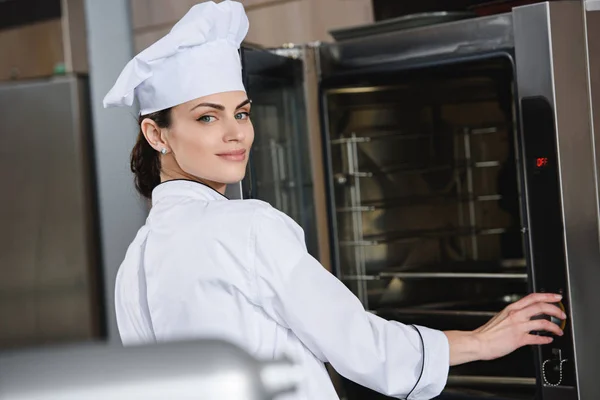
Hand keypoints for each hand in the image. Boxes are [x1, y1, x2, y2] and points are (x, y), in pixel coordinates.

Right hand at [444, 293, 565, 365]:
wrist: (478, 342)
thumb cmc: (487, 332)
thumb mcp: (501, 317)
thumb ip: (514, 315)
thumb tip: (525, 316)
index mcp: (511, 309)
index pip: (533, 297)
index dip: (547, 296)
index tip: (556, 297)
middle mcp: (516, 316)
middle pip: (541, 307)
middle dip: (556, 310)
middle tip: (562, 314)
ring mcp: (518, 327)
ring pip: (543, 323)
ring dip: (555, 327)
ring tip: (559, 330)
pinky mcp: (519, 339)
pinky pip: (537, 339)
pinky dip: (545, 339)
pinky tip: (548, 340)